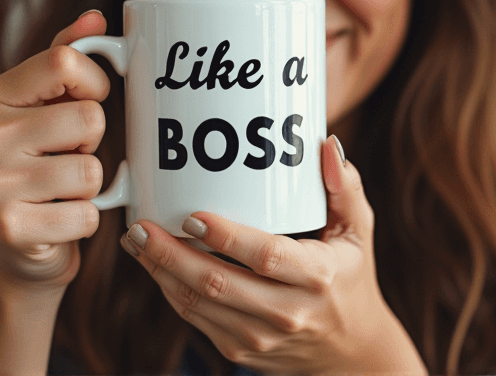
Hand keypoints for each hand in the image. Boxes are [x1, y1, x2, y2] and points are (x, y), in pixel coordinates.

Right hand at [0, 10, 109, 290]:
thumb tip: (95, 17)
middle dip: (92, 141)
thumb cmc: (42, 160)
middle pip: (88, 118)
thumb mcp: (48, 103)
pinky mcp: (10, 230)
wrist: (23, 242)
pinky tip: (60, 217)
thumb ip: (69, 55)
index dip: (93, 85)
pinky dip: (86, 219)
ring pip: (92, 170)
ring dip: (90, 184)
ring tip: (62, 187)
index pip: (65, 61)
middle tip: (66, 154)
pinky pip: (88, 214)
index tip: (84, 102)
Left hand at [122, 136, 427, 374]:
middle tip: (141, 226)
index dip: (226, 237)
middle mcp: (285, 311)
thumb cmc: (351, 276)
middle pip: (218, 284)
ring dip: (160, 272)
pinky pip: (195, 320)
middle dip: (171, 254)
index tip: (192, 216)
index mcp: (315, 277)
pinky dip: (169, 290)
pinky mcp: (240, 349)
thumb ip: (344, 186)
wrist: (349, 350)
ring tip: (136, 240)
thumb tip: (325, 144)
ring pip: (197, 306)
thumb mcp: (359, 230)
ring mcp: (259, 336)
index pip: (265, 256)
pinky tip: (153, 263)